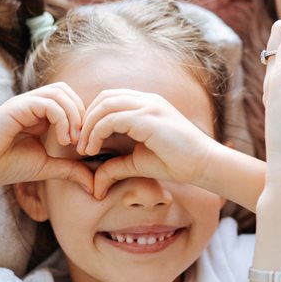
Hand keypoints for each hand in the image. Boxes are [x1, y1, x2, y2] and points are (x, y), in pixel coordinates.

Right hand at [0, 83, 92, 191]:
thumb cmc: (9, 166)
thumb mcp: (48, 167)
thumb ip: (71, 170)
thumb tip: (95, 186)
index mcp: (41, 114)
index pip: (71, 101)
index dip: (83, 119)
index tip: (85, 146)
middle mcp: (34, 104)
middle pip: (67, 91)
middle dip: (81, 113)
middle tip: (82, 141)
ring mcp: (25, 103)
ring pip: (60, 93)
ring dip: (73, 115)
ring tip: (72, 141)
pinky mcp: (17, 106)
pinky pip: (47, 102)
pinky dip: (62, 118)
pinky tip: (62, 139)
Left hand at [78, 89, 221, 198]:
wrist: (203, 164)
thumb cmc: (176, 163)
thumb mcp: (138, 163)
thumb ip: (116, 166)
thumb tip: (96, 184)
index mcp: (147, 104)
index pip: (110, 99)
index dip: (92, 116)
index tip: (84, 140)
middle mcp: (147, 100)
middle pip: (104, 97)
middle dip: (86, 119)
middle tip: (77, 143)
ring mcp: (149, 106)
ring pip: (105, 105)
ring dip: (88, 126)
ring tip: (83, 148)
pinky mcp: (148, 118)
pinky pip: (112, 118)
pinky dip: (97, 132)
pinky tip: (93, 149)